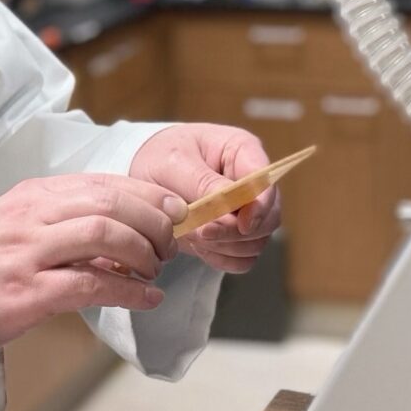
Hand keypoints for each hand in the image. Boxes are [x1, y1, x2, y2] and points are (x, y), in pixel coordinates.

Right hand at [0, 174, 186, 351]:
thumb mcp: (20, 226)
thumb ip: (65, 219)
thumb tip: (127, 225)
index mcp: (32, 195)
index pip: (103, 182)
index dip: (147, 194)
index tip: (174, 210)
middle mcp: (31, 216)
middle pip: (109, 203)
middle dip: (152, 222)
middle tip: (170, 245)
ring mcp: (28, 254)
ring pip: (103, 236)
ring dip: (142, 253)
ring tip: (155, 270)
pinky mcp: (27, 293)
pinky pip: (90, 285)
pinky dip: (128, 291)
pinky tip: (147, 298)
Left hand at [130, 124, 277, 273]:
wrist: (142, 171)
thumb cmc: (160, 156)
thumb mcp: (174, 162)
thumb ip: (203, 183)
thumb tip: (229, 212)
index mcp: (243, 151)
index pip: (267, 182)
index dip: (261, 206)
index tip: (242, 225)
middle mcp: (252, 183)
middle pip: (269, 217)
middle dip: (237, 232)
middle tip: (203, 233)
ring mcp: (247, 211)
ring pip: (257, 241)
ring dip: (227, 246)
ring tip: (193, 235)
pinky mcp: (234, 234)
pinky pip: (242, 258)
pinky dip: (222, 258)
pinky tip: (199, 248)